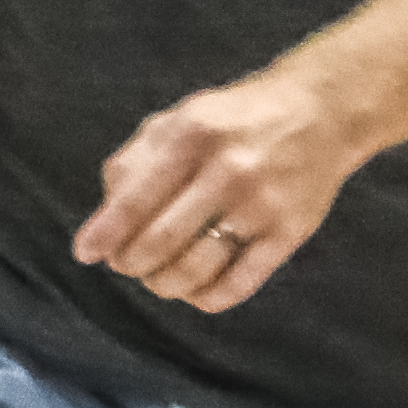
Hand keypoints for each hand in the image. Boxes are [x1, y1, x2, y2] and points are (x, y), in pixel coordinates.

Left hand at [75, 69, 366, 313]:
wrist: (321, 111)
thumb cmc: (233, 120)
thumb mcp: (179, 118)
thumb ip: (135, 161)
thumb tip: (104, 219)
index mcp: (191, 135)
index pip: (134, 199)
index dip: (105, 234)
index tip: (87, 254)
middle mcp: (227, 170)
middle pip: (160, 242)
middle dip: (132, 263)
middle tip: (126, 264)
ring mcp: (262, 204)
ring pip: (195, 269)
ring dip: (164, 284)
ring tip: (157, 277)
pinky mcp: (289, 231)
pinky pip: (238, 283)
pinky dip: (206, 297)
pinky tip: (194, 290)